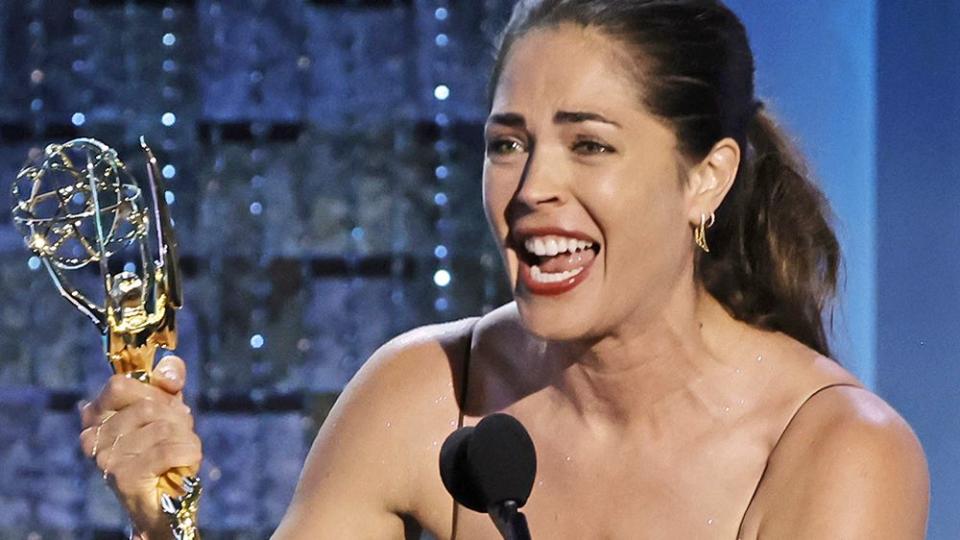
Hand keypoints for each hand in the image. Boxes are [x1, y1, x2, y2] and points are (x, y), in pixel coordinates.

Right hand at [79, 355, 201, 537]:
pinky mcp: (125, 477)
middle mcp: (93, 437)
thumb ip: (167, 380)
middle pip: (150, 406)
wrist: (162, 503)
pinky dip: (189, 453)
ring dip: (186, 438)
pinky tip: (186, 462)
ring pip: (165, 428)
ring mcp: (107, 459)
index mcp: (95, 417)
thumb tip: (169, 374)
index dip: (153, 390)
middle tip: (179, 433)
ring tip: (181, 450)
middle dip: (177, 418)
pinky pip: (170, 450)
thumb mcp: (167, 407)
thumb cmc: (162, 450)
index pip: (120, 384)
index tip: (167, 401)